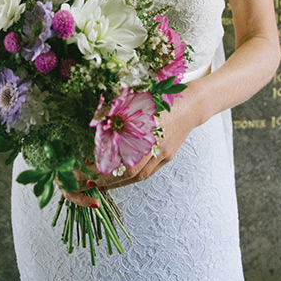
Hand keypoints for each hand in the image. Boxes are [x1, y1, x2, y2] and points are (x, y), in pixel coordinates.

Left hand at [61, 79, 204, 205]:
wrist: (191, 104)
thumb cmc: (163, 97)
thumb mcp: (140, 100)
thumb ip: (121, 111)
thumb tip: (97, 119)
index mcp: (148, 131)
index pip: (123, 156)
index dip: (105, 165)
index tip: (89, 167)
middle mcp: (156, 146)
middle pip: (131, 172)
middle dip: (109, 180)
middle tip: (91, 181)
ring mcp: (164, 153)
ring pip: (140, 176)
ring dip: (120, 182)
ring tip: (102, 183)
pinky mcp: (168, 156)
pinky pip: (149, 172)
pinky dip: (134, 177)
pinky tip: (121, 177)